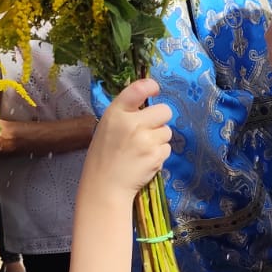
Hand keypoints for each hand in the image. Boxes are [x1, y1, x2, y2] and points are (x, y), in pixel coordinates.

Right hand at [84, 79, 172, 195]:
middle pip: (164, 110)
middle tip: (149, 129)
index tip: (155, 89)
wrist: (105, 185)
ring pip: (167, 131)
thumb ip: (125, 114)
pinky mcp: (156, 156)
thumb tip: (147, 106)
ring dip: (159, 139)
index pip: (137, 89)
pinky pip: (167, 148)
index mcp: (116, 113)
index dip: (150, 86)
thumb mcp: (107, 127)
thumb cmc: (104, 155)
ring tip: (142, 149)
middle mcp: (132, 123)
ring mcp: (146, 140)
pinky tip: (145, 160)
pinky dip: (159, 154)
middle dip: (160, 119)